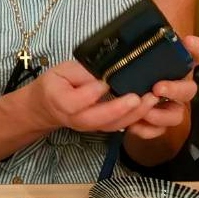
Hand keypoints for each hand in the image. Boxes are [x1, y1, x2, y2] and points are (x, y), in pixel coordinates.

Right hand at [27, 60, 157, 133]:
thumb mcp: (62, 70)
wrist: (48, 106)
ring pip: (111, 126)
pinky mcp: (102, 127)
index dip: (91, 92)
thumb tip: (103, 74)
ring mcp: (90, 126)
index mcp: (61, 101)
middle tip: (137, 97)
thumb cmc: (57, 83)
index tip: (104, 81)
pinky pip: (119, 127)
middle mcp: (76, 119)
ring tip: (150, 100)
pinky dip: (136, 120)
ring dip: (133, 115)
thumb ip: (81, 72)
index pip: (76, 101)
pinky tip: (149, 108)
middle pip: (97, 119)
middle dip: (118, 110)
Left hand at [125, 35, 198, 139]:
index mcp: (176, 64)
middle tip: (157, 88)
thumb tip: (133, 27)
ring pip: (177, 115)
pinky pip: (159, 131)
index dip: (198, 48)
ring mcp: (169, 106)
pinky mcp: (156, 123)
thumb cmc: (126, 66)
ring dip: (162, 115)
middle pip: (190, 90)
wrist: (111, 93)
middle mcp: (178, 85)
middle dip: (176, 90)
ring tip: (145, 112)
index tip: (189, 42)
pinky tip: (133, 125)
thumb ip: (140, 42)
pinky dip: (147, 130)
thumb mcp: (131, 52)